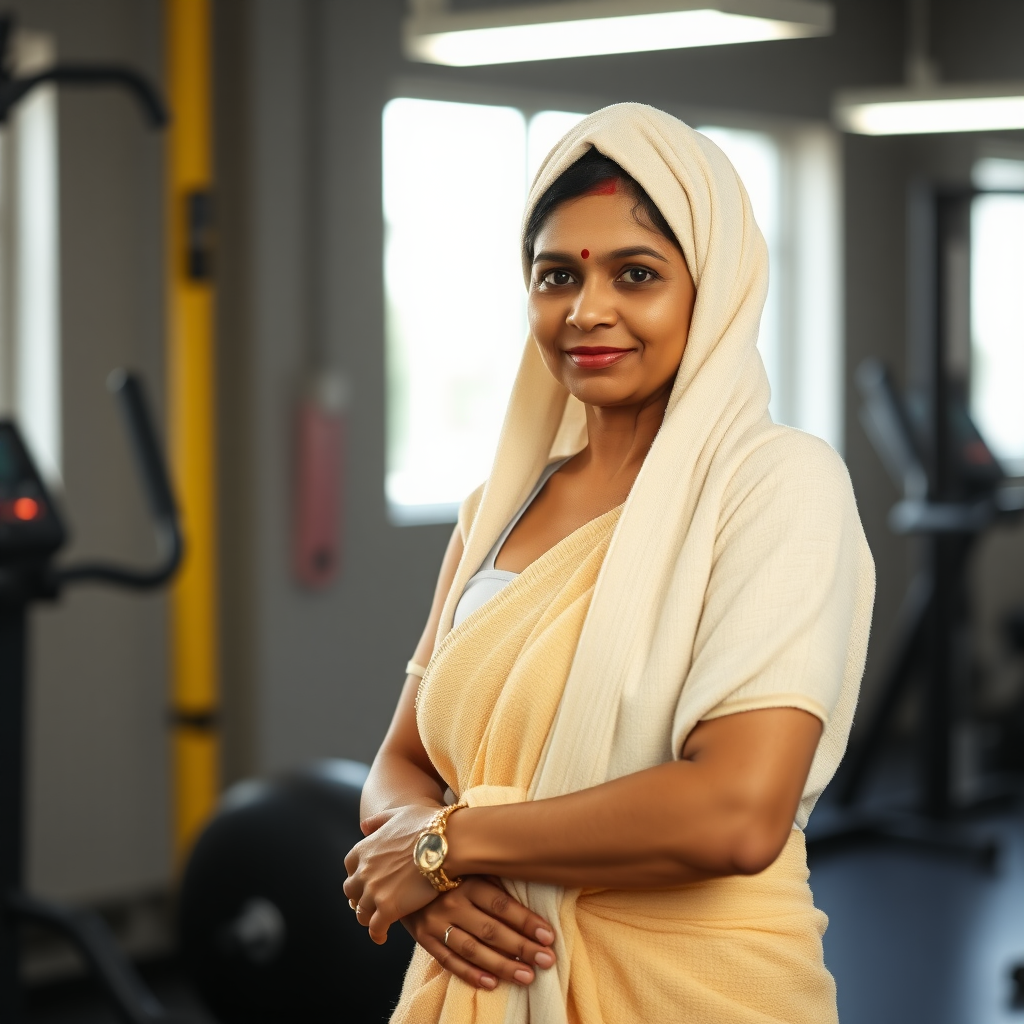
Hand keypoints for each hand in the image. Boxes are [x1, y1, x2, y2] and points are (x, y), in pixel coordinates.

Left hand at [344, 803, 439, 943]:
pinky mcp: (388, 909)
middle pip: (351, 892)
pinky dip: (377, 934)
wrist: (445, 843)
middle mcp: (363, 871)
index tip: (367, 880)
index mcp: (364, 849)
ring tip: (377, 921)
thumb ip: (378, 821)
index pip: (350, 867)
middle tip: (371, 902)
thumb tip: (363, 826)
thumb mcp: (398, 814)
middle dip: (359, 897)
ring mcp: (374, 891)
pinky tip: (382, 936)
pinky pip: (375, 928)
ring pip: (361, 912)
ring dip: (367, 916)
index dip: (359, 875)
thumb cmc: (426, 825)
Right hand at [402, 877, 556, 990]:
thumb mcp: (470, 866)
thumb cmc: (449, 869)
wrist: (403, 873)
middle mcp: (451, 903)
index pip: (501, 905)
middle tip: (547, 960)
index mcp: (467, 882)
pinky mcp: (424, 939)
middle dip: (522, 947)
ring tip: (527, 976)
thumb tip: (530, 885)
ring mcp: (435, 923)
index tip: (549, 936)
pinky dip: (470, 974)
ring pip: (472, 950)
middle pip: (491, 930)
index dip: (526, 921)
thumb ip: (494, 878)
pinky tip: (492, 984)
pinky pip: (448, 961)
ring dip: (502, 965)